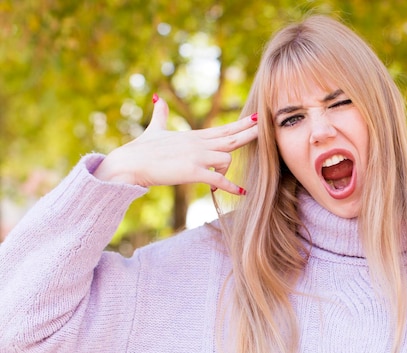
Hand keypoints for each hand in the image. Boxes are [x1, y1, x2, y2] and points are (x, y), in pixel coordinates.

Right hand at [93, 95, 257, 194]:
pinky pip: (218, 179)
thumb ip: (160, 115)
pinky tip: (242, 192)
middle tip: (267, 128)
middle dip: (250, 133)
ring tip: (229, 184)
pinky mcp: (192, 171)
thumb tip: (157, 98)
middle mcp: (198, 143)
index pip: (223, 128)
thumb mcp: (154, 129)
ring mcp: (197, 156)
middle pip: (231, 136)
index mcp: (193, 136)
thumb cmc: (140, 149)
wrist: (129, 163)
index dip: (241, 124)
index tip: (257, 117)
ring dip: (230, 170)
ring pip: (227, 157)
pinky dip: (231, 186)